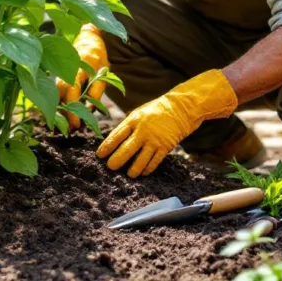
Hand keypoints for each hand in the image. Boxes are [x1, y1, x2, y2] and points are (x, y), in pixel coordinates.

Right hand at [56, 24, 107, 129]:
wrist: (88, 39)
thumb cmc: (98, 57)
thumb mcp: (104, 73)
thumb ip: (97, 91)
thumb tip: (89, 111)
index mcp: (78, 67)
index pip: (72, 92)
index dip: (72, 110)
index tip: (75, 124)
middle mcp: (64, 70)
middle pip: (58, 96)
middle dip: (63, 114)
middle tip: (71, 129)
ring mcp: (58, 73)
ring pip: (54, 95)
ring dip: (59, 111)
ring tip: (66, 125)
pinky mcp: (56, 77)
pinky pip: (54, 93)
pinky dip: (58, 104)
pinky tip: (62, 115)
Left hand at [96, 69, 237, 177]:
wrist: (182, 108)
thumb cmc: (157, 110)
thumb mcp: (139, 113)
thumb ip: (128, 126)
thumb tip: (113, 141)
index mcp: (134, 120)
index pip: (116, 135)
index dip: (107, 146)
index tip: (99, 155)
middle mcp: (143, 130)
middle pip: (126, 150)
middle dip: (116, 161)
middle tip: (110, 167)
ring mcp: (155, 140)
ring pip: (140, 160)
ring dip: (132, 170)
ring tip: (128, 174)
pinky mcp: (166, 147)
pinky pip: (154, 162)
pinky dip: (147, 169)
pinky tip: (143, 173)